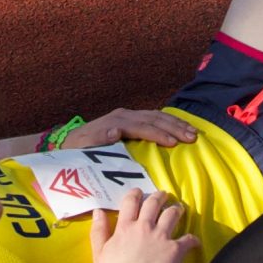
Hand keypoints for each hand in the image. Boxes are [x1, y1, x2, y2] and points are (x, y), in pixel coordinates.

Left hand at [71, 108, 198, 150]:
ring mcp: (129, 115)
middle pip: (154, 118)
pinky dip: (169, 121)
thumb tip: (115, 131)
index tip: (174, 143)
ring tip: (193, 132)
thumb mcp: (83, 145)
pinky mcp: (132, 118)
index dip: (158, 134)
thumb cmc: (79, 148)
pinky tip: (182, 127)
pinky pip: (154, 117)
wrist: (70, 139)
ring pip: (157, 115)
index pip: (142, 127)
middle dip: (174, 127)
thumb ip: (98, 138)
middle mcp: (124, 115)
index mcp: (116, 121)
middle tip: (192, 137)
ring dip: (176, 123)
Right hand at [90, 190, 199, 262]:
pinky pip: (188, 239)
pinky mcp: (175, 249)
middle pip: (154, 203)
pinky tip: (194, 241)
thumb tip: (98, 211)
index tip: (139, 192)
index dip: (136, 194)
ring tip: (178, 209)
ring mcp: (162, 237)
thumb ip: (98, 231)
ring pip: (172, 214)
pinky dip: (192, 239)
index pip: (131, 202)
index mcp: (125, 227)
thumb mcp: (99, 253)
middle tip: (163, 195)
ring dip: (176, 209)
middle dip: (160, 196)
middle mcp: (144, 227)